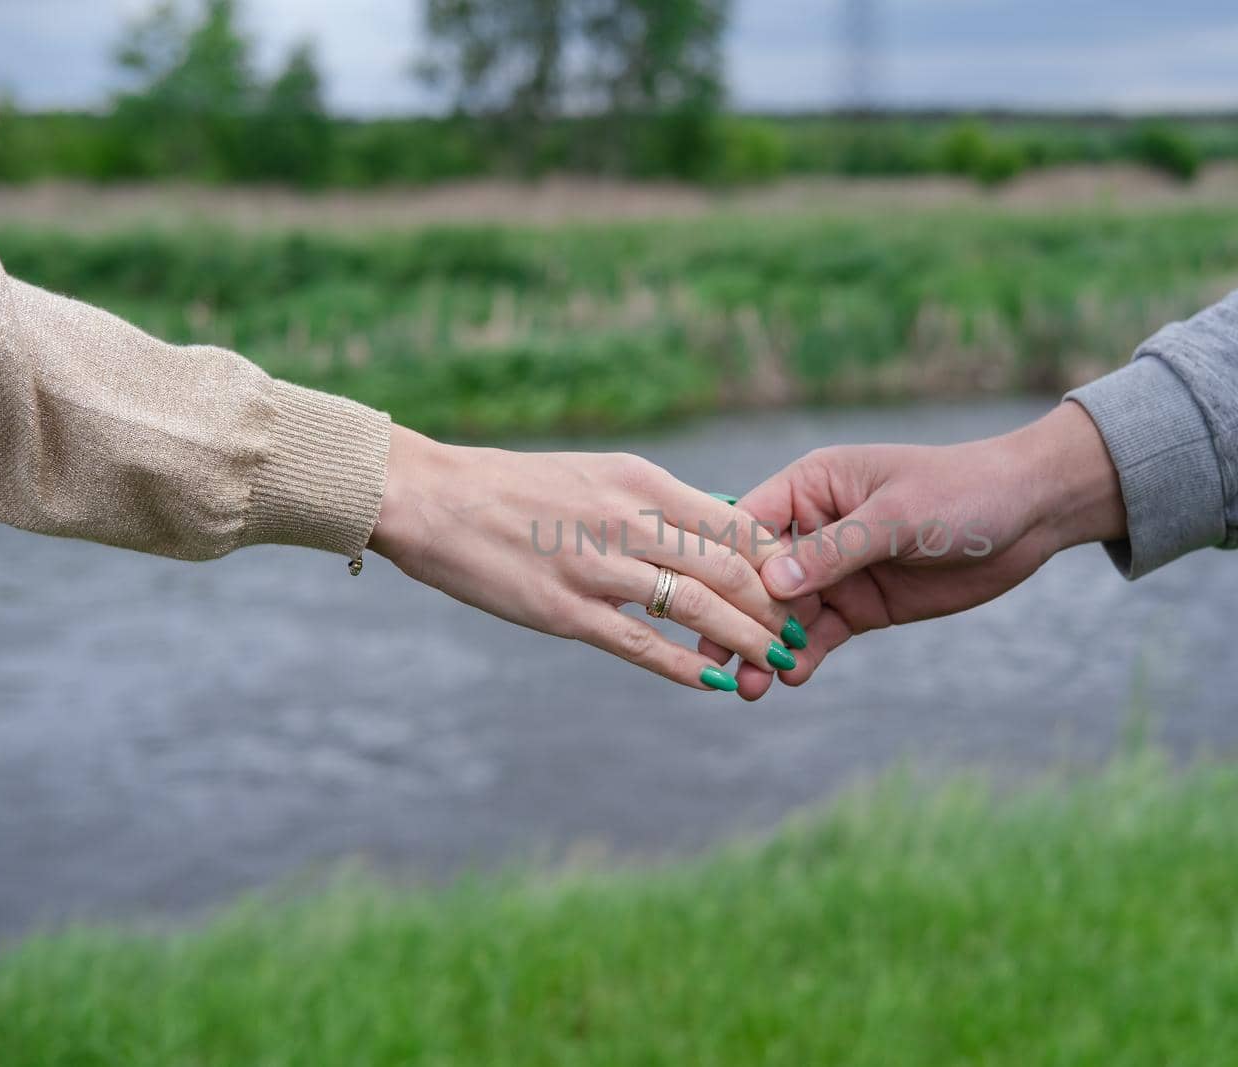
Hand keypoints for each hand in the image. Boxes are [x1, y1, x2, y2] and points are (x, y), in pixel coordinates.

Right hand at [369, 426, 813, 692]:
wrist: (434, 498)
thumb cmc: (518, 488)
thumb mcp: (599, 475)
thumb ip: (660, 502)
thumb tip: (724, 522)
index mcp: (641, 481)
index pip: (736, 522)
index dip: (779, 560)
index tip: (803, 585)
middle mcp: (628, 519)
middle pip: (729, 566)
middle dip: (775, 605)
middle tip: (801, 632)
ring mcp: (598, 567)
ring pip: (697, 607)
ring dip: (745, 638)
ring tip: (775, 662)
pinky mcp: (567, 610)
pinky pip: (641, 644)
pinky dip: (685, 666)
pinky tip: (714, 682)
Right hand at [701, 403, 1125, 697]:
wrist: (1029, 515)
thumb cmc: (963, 491)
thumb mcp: (899, 515)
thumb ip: (837, 548)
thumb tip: (773, 580)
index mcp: (811, 486)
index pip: (748, 527)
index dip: (724, 567)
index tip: (703, 607)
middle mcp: (814, 528)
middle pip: (758, 579)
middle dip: (739, 619)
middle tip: (716, 663)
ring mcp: (837, 570)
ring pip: (785, 614)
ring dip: (765, 648)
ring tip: (749, 687)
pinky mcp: (861, 604)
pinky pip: (819, 634)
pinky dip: (803, 656)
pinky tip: (790, 678)